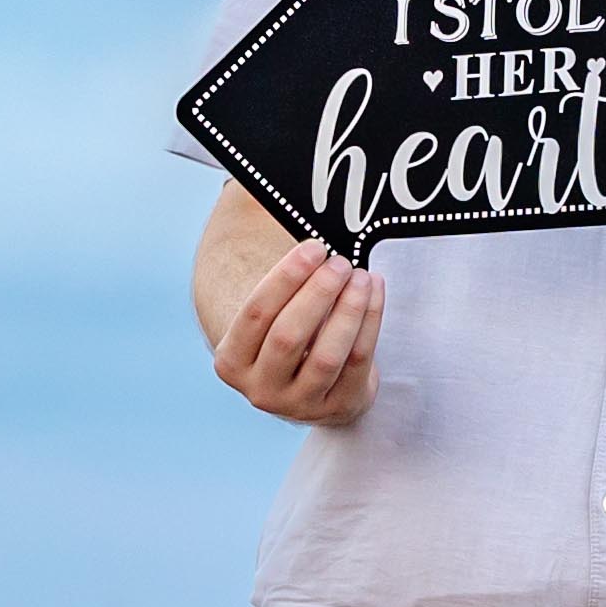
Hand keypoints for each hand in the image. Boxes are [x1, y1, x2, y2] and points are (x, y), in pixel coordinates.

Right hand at [212, 240, 383, 424]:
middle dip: (317, 293)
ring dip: (348, 309)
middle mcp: (260, 391)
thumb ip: (275, 275)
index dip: (286, 277)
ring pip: (328, 354)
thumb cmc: (286, 331)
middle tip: (340, 261)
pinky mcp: (338, 409)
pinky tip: (374, 292)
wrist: (308, 386)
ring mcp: (300, 405)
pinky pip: (358, 362)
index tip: (313, 247)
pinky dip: (369, 322)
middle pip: (288, 336)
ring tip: (362, 275)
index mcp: (231, 363)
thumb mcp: (269, 313)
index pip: (255, 314)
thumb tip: (260, 197)